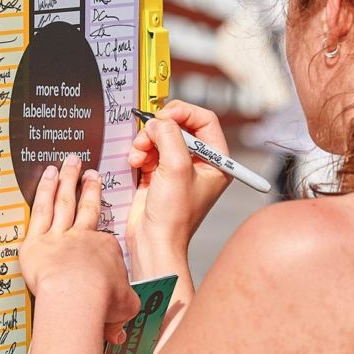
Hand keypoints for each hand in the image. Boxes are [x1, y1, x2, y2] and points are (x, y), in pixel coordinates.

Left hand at [20, 154, 139, 343]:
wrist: (78, 296)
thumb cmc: (101, 303)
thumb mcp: (124, 307)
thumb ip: (122, 311)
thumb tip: (118, 333)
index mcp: (106, 251)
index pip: (105, 239)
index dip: (104, 229)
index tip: (104, 220)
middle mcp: (84, 238)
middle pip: (87, 208)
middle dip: (89, 188)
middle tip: (91, 172)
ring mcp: (60, 236)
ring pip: (64, 203)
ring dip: (67, 181)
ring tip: (68, 163)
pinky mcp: (36, 241)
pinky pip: (40, 211)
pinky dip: (44, 192)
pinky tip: (46, 176)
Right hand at [127, 100, 232, 266]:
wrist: (153, 241)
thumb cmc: (174, 216)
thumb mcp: (177, 168)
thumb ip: (170, 136)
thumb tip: (158, 121)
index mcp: (217, 161)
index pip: (205, 120)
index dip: (184, 112)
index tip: (166, 115)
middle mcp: (199, 163)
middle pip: (179, 126)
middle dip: (160, 129)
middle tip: (148, 136)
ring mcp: (177, 167)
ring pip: (160, 136)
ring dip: (146, 141)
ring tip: (139, 155)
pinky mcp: (158, 173)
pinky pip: (148, 149)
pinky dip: (139, 152)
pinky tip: (136, 163)